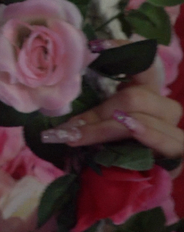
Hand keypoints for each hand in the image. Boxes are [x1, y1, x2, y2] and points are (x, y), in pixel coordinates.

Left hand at [39, 41, 183, 172]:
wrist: (143, 184)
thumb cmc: (119, 154)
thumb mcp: (102, 130)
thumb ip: (91, 117)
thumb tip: (60, 114)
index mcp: (145, 93)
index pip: (142, 60)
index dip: (123, 50)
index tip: (94, 46)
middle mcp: (164, 107)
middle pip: (133, 96)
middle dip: (98, 112)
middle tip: (66, 129)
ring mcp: (175, 129)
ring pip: (139, 115)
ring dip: (103, 128)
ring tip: (75, 137)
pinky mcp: (181, 152)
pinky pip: (166, 139)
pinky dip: (146, 132)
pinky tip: (131, 127)